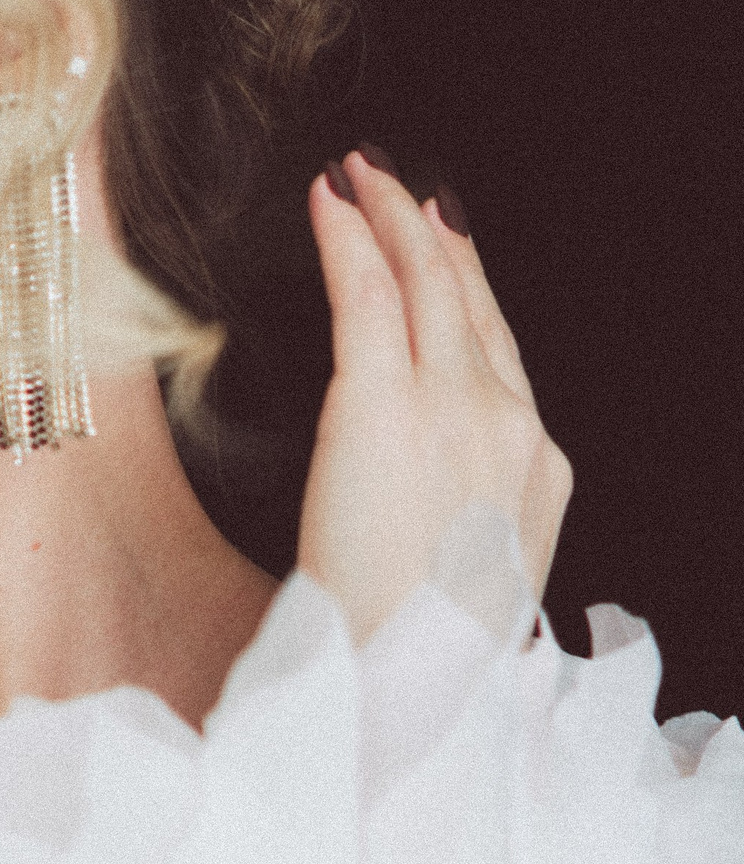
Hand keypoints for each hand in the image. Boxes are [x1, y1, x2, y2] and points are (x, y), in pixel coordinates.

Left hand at [296, 151, 572, 646]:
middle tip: (397, 182)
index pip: (499, 356)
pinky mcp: (385, 407)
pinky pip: (366, 299)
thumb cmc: (420, 654)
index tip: (444, 243)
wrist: (409, 688)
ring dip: (390, 220)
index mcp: (536, 471)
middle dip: (430, 236)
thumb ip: (462, 517)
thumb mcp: (471, 578)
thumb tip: (432, 498)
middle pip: (470, 306)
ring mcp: (454, 411)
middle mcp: (510, 427)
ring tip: (361, 175)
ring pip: (425, 288)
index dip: (469, 291)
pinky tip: (327, 203)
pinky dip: (347, 241)